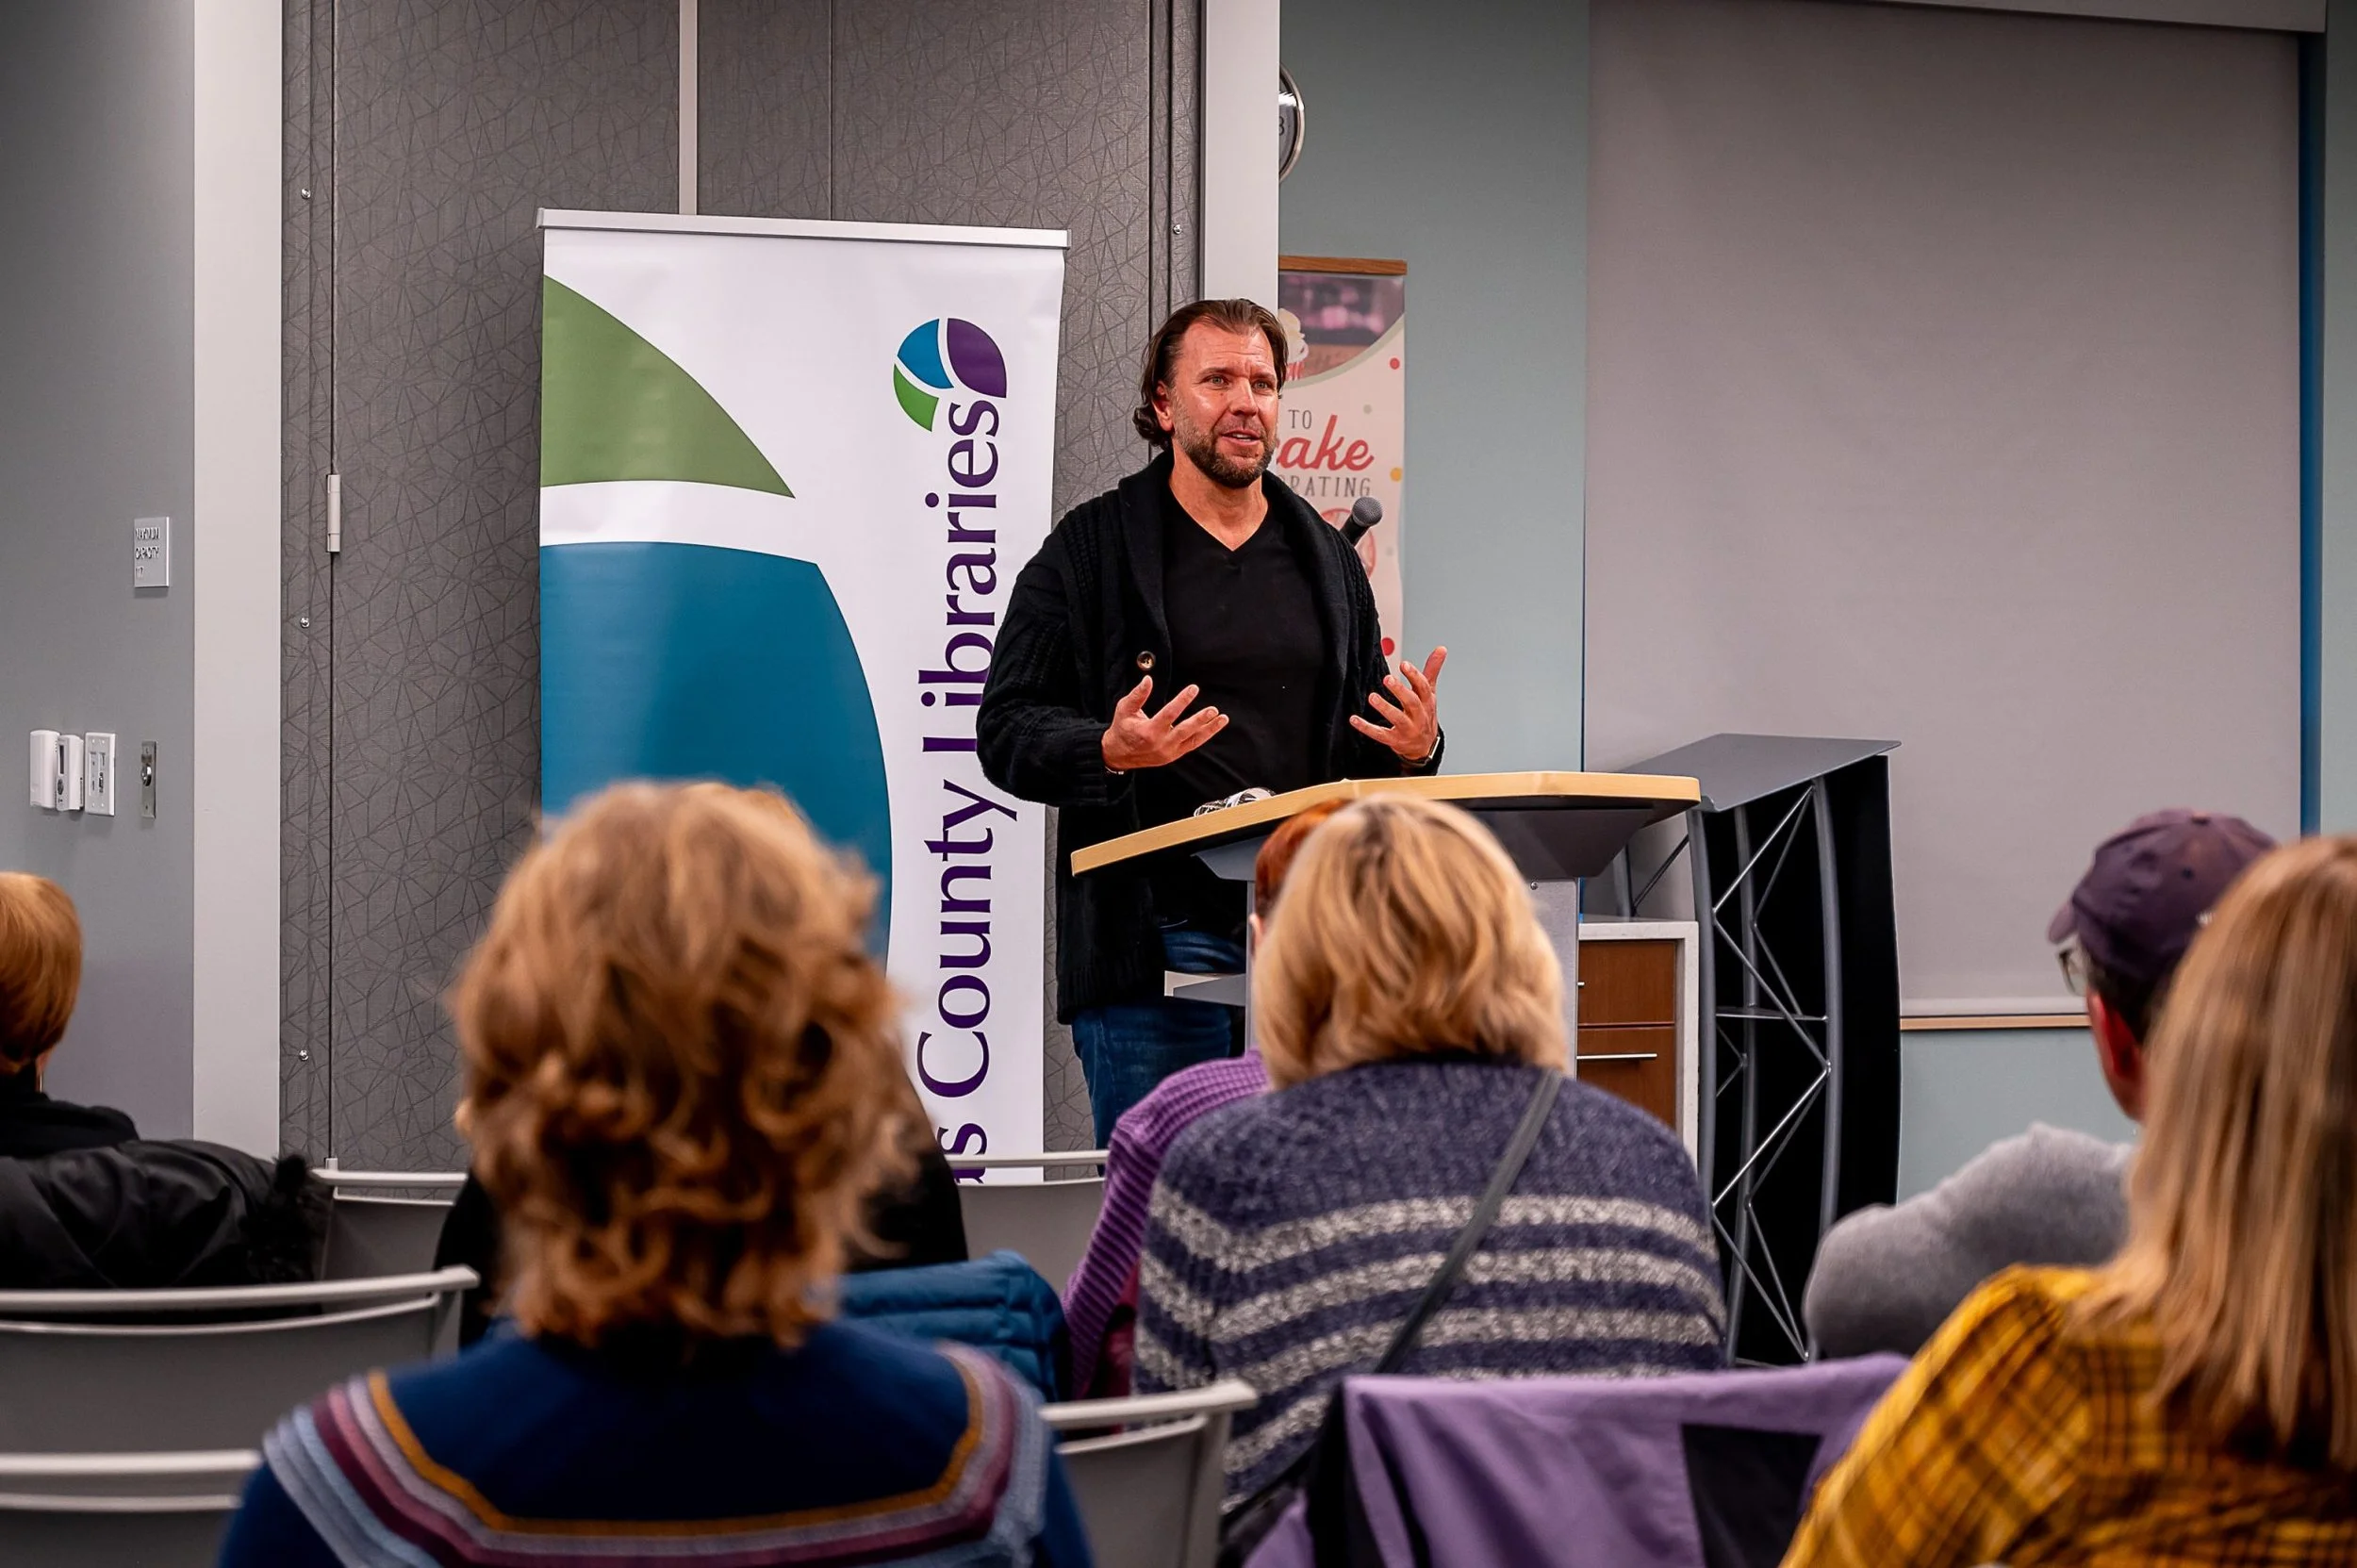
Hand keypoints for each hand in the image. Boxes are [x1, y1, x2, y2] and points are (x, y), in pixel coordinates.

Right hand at [1102, 676, 1226, 771]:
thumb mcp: (1124, 709)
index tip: (1193, 688)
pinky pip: (1192, 745)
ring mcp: (1169, 752)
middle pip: (1185, 730)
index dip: (1183, 700)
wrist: (1118, 754)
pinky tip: (1213, 727)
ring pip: (1193, 740)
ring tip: (1222, 719)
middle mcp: (1161, 743)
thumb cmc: (1122, 729)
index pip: (1170, 714)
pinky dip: (1204, 736)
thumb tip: (1148, 680)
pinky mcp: (1173, 755)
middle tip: (1213, 709)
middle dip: (1200, 719)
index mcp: (1148, 731)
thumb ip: (1137, 694)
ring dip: (1209, 729)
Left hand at [1351, 646, 1446, 764]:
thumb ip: (1431, 670)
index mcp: (1427, 702)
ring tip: (1372, 697)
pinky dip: (1366, 727)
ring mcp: (1407, 729)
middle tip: (1387, 679)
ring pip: (1397, 719)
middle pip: (1411, 703)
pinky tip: (1354, 719)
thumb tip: (1441, 648)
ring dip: (1385, 708)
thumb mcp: (1429, 693)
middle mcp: (1418, 716)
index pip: (1423, 687)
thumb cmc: (1425, 715)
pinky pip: (1380, 734)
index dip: (1414, 676)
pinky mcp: (1394, 740)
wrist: (1424, 746)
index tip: (1404, 664)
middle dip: (1400, 691)